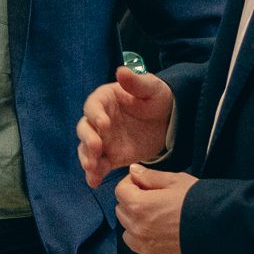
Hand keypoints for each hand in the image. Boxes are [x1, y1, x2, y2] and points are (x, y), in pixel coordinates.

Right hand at [78, 67, 174, 188]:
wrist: (168, 121)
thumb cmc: (156, 98)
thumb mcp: (151, 88)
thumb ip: (136, 82)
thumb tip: (121, 71)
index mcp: (105, 99)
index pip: (93, 106)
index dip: (96, 115)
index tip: (104, 124)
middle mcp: (99, 120)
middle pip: (85, 128)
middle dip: (88, 139)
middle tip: (97, 148)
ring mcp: (103, 139)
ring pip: (86, 149)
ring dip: (86, 158)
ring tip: (91, 168)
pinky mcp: (110, 156)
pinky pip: (98, 165)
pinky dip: (94, 174)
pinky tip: (93, 182)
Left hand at [115, 165, 194, 253]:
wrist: (224, 235)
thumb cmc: (201, 203)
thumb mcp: (177, 182)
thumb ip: (151, 177)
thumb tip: (133, 171)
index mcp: (139, 207)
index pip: (120, 191)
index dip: (130, 184)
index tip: (143, 183)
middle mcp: (138, 231)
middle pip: (122, 213)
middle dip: (132, 203)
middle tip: (152, 199)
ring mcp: (147, 251)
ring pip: (129, 236)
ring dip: (137, 226)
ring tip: (158, 220)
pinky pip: (145, 252)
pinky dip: (150, 244)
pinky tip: (167, 238)